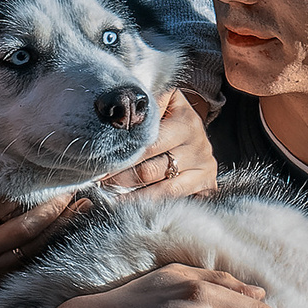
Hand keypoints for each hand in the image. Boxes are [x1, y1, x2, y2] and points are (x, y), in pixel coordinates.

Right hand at [0, 188, 80, 293]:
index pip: (2, 204)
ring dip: (60, 225)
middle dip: (52, 207)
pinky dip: (52, 244)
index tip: (43, 174)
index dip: (25, 189)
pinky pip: (32, 259)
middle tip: (72, 189)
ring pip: (35, 244)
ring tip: (82, 206)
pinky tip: (69, 230)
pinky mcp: (4, 277)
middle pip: (26, 225)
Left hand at [99, 88, 218, 199]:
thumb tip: (116, 104)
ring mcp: (204, 167)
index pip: (148, 143)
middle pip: (150, 170)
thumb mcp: (162, 100)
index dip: (121, 154)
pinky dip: (150, 206)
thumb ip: (143, 103)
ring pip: (162, 190)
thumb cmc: (169, 115)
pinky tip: (130, 207)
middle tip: (99, 182)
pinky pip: (175, 201)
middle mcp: (198, 145)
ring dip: (132, 196)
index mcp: (186, 122)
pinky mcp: (208, 185)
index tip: (99, 162)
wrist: (196, 131)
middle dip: (121, 178)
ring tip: (110, 195)